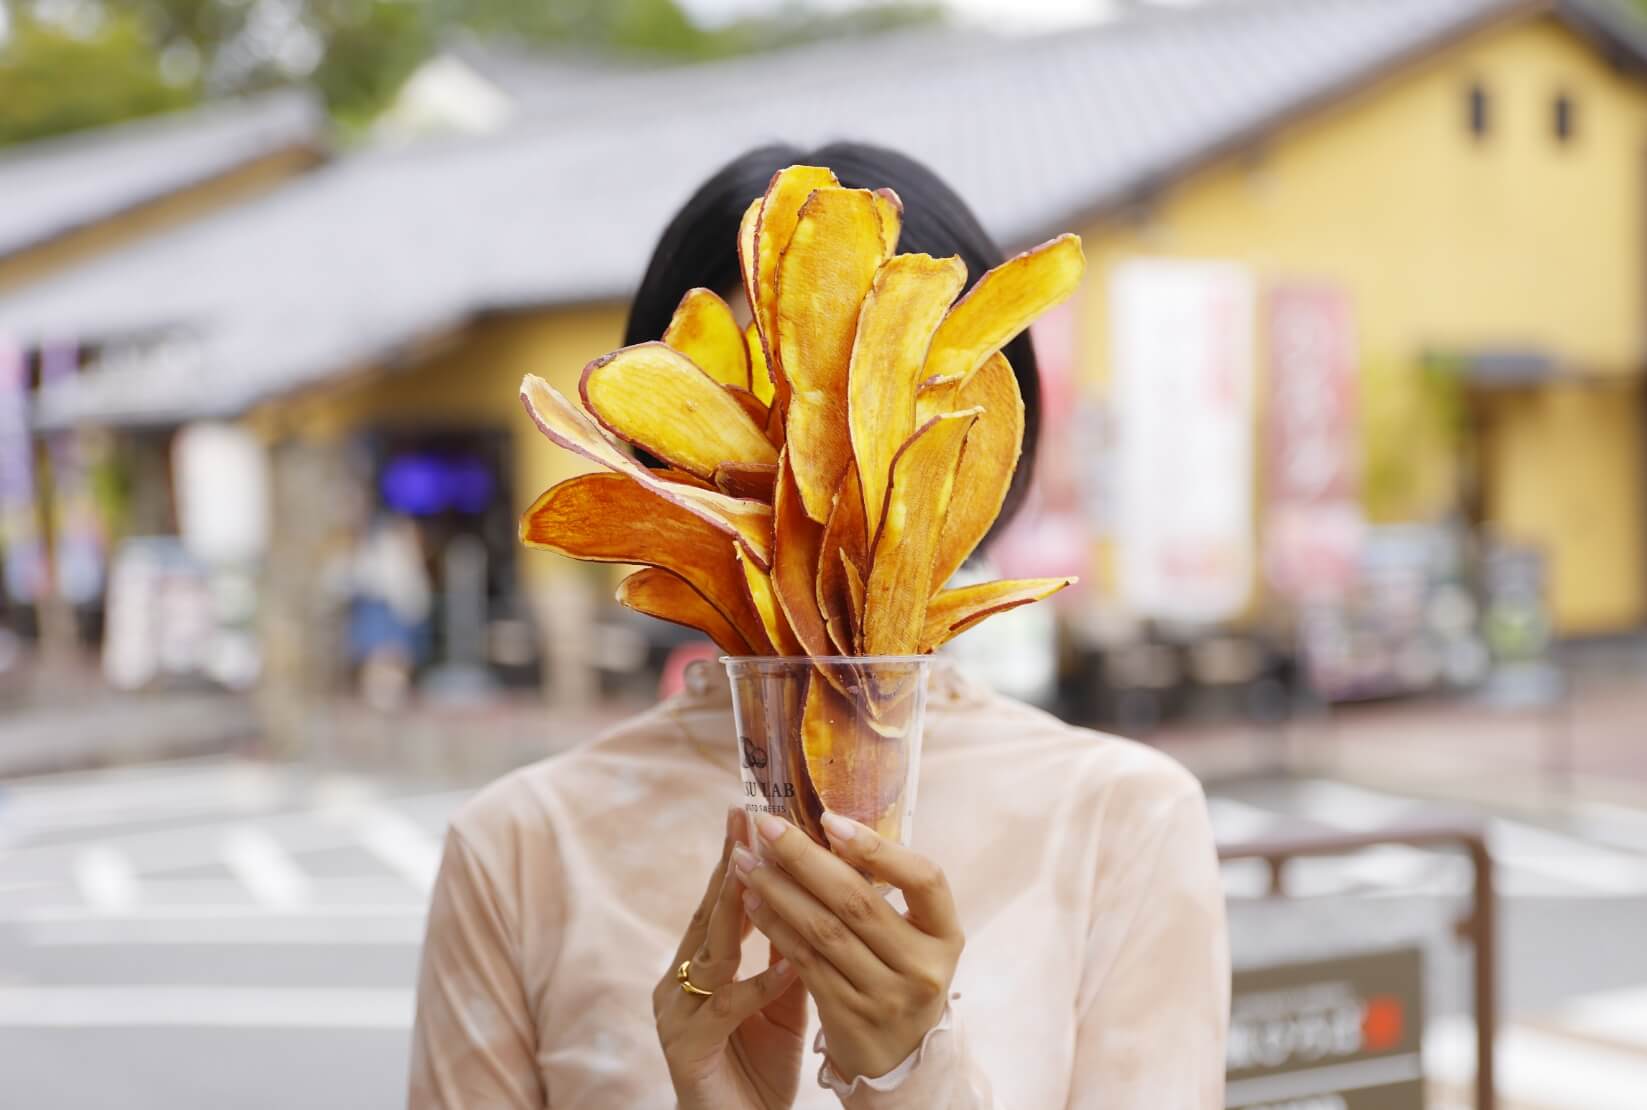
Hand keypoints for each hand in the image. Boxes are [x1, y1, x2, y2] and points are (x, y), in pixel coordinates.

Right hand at [654, 807, 807, 1109]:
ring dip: (739, 909)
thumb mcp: (780, 999)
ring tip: (764, 870)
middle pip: (708, 914)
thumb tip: (825, 895)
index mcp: (701, 966)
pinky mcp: (686, 1050)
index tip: (754, 812)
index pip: (721, 901)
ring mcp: (677, 1014)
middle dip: (731, 865)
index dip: (736, 856)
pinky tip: (789, 964)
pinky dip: (758, 985)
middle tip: (748, 820)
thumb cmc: (759, 1065)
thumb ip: (790, 950)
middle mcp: (679, 982)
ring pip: (711, 952)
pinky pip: (726, 1009)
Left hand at [732, 811, 963, 1082]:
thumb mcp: (913, 938)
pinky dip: (776, 927)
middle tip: (767, 825)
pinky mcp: (848, 1016)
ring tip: (747, 861)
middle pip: (858, 901)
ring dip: (779, 890)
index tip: (830, 819)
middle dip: (805, 858)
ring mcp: (885, 996)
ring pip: (823, 931)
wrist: (900, 1060)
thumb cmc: (900, 976)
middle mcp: (921, 967)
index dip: (879, 848)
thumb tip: (825, 826)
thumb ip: (884, 892)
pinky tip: (753, 902)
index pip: (925, 879)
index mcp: (946, 936)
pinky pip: (804, 961)